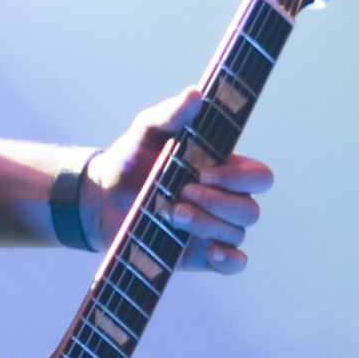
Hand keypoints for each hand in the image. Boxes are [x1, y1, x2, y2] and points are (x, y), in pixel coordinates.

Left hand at [88, 85, 273, 271]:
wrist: (99, 199)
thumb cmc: (130, 160)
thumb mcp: (147, 131)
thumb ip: (172, 114)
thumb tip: (196, 93)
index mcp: (223, 169)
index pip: (258, 176)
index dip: (238, 177)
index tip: (203, 172)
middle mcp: (225, 200)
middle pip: (250, 209)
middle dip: (218, 203)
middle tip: (181, 193)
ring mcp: (215, 229)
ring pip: (237, 233)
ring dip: (206, 224)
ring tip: (170, 214)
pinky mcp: (201, 255)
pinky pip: (234, 263)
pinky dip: (229, 260)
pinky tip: (211, 253)